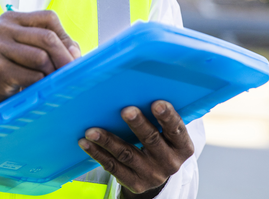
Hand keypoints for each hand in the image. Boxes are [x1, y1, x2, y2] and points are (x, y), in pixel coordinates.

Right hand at [0, 10, 80, 124]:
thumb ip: (58, 46)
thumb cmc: (16, 70)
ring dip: (51, 73)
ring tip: (49, 81)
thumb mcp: (35, 51)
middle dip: (64, 58)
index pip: (49, 18)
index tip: (71, 57)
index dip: (64, 37)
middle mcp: (2, 28)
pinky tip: (35, 88)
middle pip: (47, 37)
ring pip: (41, 57)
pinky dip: (40, 84)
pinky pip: (32, 76)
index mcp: (12, 18)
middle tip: (71, 73)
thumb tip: (74, 53)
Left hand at [78, 101, 194, 198]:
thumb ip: (160, 116)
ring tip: (92, 130)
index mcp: (182, 146)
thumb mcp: (167, 134)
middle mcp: (170, 162)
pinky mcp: (134, 183)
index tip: (157, 103)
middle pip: (151, 140)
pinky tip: (86, 143)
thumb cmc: (160, 142)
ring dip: (108, 140)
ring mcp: (151, 174)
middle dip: (138, 124)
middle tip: (126, 110)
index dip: (167, 116)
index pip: (176, 129)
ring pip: (127, 154)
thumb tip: (139, 86)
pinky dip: (98, 153)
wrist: (155, 174)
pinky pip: (113, 167)